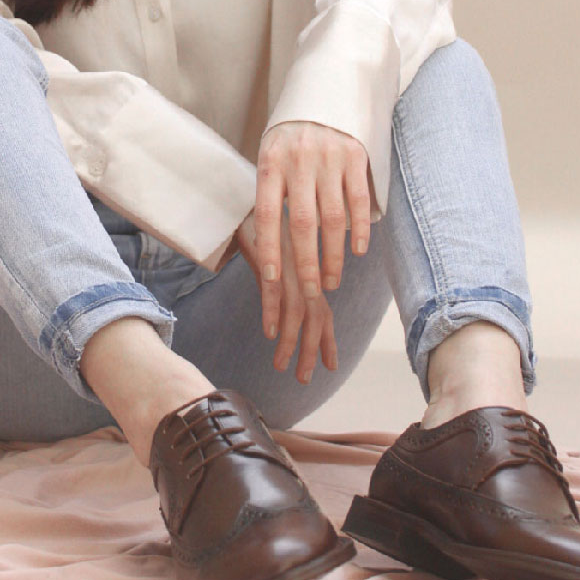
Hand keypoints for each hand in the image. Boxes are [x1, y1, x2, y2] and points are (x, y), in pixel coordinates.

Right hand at [234, 208, 336, 382]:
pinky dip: (272, 314)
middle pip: (315, 317)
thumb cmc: (262, 232)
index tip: (330, 365)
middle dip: (310, 350)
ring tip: (282, 365)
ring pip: (296, 311)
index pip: (323, 312)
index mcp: (307, 274)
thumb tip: (281, 315)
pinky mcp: (270, 257)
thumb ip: (283, 287)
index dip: (328, 340)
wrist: (250, 202)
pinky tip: (268, 333)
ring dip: (290, 341)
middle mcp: (303, 272)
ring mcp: (289, 265)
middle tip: (304, 378)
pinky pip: (273, 291)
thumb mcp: (277, 266)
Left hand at [246, 121, 371, 361]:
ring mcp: (329, 158)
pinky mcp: (356, 155)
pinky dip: (359, 229)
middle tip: (310, 293)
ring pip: (332, 218)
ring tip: (332, 281)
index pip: (267, 214)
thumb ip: (271, 192)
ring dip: (333, 255)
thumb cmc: (291, 137)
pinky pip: (358, 200)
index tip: (272, 279)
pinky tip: (357, 251)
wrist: (324, 92)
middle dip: (306, 264)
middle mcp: (299, 160)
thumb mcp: (271, 155)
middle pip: (302, 223)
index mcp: (271, 162)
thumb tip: (264, 241)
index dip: (270, 248)